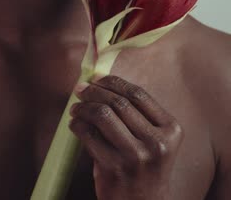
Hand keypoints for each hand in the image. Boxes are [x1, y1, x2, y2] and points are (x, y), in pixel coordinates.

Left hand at [68, 76, 183, 199]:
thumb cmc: (142, 168)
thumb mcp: (151, 141)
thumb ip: (134, 114)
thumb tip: (99, 81)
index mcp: (171, 130)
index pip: (138, 94)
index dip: (112, 82)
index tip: (96, 78)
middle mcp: (157, 143)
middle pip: (117, 102)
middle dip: (93, 91)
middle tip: (80, 91)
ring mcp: (136, 156)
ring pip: (102, 114)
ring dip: (83, 107)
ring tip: (75, 109)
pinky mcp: (114, 167)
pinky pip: (88, 134)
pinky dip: (77, 125)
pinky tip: (75, 125)